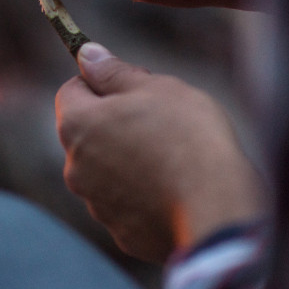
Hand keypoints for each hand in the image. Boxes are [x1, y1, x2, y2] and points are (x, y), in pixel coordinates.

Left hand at [55, 42, 264, 262]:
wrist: (217, 206)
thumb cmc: (186, 136)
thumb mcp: (154, 87)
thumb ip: (114, 71)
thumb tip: (87, 55)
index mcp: (77, 125)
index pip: (71, 90)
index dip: (101, 82)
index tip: (134, 85)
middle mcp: (75, 168)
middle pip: (88, 133)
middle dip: (114, 123)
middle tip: (160, 119)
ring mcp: (96, 205)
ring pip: (106, 171)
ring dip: (128, 160)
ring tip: (172, 157)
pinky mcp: (122, 233)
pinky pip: (128, 205)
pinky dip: (144, 195)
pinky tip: (175, 190)